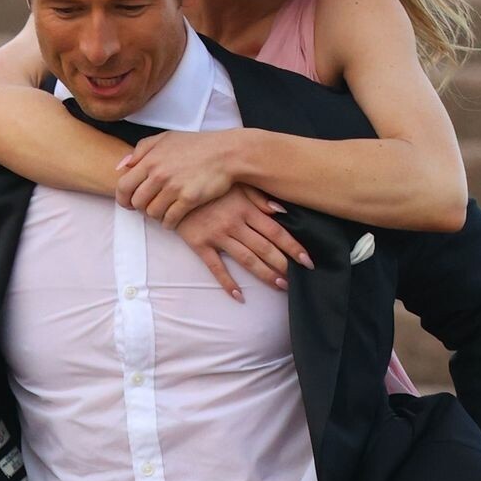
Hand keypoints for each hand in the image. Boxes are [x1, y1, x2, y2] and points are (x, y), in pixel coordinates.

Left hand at [115, 130, 241, 225]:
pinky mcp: (189, 200)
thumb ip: (141, 150)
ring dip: (156, 215)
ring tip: (163, 211)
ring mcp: (174, 188)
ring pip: (152, 213)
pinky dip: (169, 223)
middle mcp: (159, 174)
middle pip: (136, 203)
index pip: (124, 186)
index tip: (128, 203)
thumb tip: (121, 166)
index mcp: (151, 160)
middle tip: (149, 206)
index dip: (122, 199)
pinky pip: (170, 220)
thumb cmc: (196, 145)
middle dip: (140, 208)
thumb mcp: (166, 138)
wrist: (226, 153)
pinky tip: (173, 220)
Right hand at [176, 185, 313, 300]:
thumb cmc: (209, 185)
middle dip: (282, 265)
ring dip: (264, 274)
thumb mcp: (236, 184)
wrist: (173, 187)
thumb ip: (259, 197)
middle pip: (264, 248)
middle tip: (296, 280)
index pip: (275, 231)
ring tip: (280, 286)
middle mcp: (234, 223)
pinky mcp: (200, 244)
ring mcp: (217, 235)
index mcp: (245, 208)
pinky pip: (216, 267)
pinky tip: (239, 296)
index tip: (307, 260)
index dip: (293, 247)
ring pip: (246, 259)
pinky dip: (227, 283)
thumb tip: (282, 212)